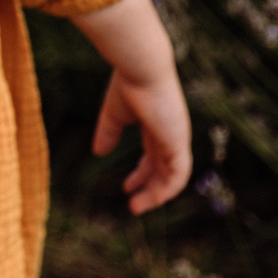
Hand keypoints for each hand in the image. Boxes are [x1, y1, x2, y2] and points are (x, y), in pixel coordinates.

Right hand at [92, 67, 191, 213]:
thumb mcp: (113, 116)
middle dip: (149, 189)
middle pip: (163, 169)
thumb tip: (99, 153)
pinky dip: (168, 190)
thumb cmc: (127, 85)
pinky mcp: (178, 143)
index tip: (126, 187)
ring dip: (157, 195)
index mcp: (157, 126)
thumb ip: (108, 134)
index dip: (141, 174)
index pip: (153, 156)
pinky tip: (154, 200)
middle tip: (134, 206)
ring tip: (137, 207)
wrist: (142, 70)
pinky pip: (179, 175)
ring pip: (173, 177)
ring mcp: (177, 140)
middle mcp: (170, 135)